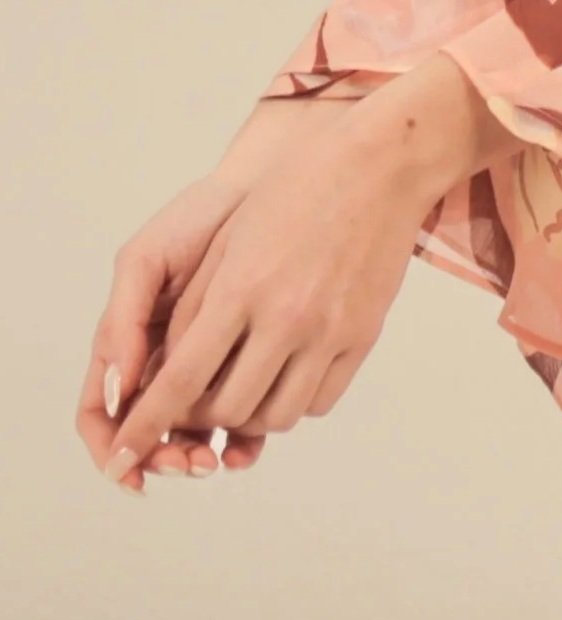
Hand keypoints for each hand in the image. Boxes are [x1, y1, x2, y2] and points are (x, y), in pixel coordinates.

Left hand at [81, 73, 476, 489]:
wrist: (379, 166)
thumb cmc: (296, 190)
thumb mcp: (230, 241)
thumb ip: (198, 306)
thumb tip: (172, 367)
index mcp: (241, 288)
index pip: (181, 379)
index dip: (145, 423)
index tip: (124, 453)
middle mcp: (286, 318)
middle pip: (228, 409)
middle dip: (199, 419)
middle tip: (192, 405)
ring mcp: (330, 331)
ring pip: (277, 417)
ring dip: (248, 417)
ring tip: (240, 391)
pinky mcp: (363, 337)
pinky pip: (320, 400)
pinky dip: (293, 403)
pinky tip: (283, 377)